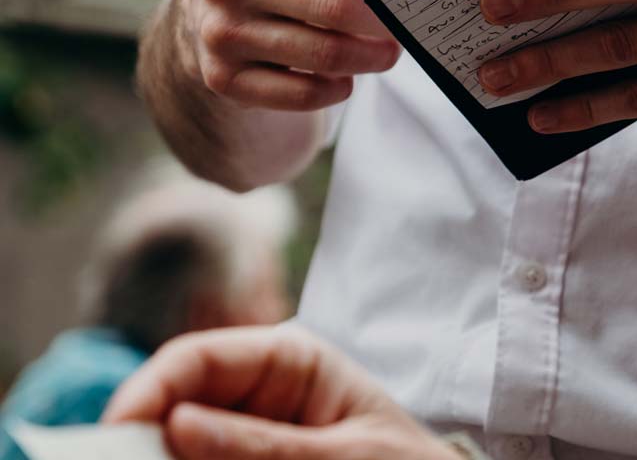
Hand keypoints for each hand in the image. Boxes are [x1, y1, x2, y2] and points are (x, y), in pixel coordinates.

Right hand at [102, 326, 461, 459]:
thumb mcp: (345, 455)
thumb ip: (267, 445)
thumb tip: (178, 425)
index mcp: (290, 361)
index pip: (199, 358)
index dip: (150, 389)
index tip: (119, 430)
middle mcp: (259, 394)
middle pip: (177, 406)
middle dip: (146, 438)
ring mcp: (248, 435)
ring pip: (183, 447)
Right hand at [182, 0, 400, 110]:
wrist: (215, 9)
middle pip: (332, 8)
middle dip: (380, 23)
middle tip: (403, 29)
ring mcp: (220, 29)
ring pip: (323, 55)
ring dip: (367, 59)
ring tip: (385, 54)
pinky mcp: (222, 76)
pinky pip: (302, 94)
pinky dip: (335, 90)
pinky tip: (344, 80)